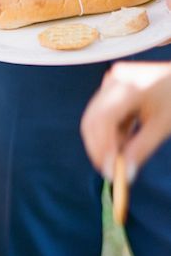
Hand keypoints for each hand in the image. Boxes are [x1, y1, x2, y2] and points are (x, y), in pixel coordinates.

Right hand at [80, 61, 170, 179]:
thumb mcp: (162, 126)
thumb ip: (141, 150)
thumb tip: (124, 174)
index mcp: (129, 87)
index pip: (103, 119)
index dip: (102, 147)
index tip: (109, 170)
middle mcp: (114, 81)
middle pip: (92, 120)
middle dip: (98, 147)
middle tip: (109, 169)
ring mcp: (111, 82)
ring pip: (94, 118)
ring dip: (103, 141)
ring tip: (121, 155)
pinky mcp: (111, 87)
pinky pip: (101, 113)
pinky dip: (109, 131)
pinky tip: (124, 140)